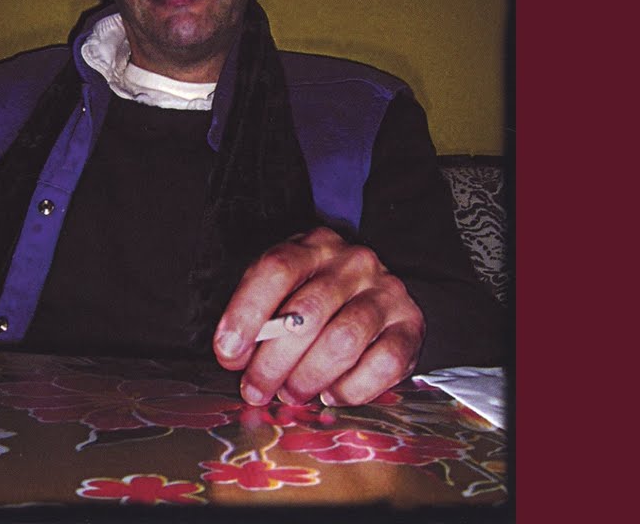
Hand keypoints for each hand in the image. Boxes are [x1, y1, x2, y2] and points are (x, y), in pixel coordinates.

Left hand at [212, 227, 424, 406]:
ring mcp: (386, 292)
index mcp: (313, 245)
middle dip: (272, 362)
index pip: (276, 269)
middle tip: (255, 390)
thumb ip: (260, 316)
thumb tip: (233, 355)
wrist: (377, 296)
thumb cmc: (317, 298)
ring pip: (342, 341)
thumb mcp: (284, 290)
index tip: (228, 352)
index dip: (246, 313)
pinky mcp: (411, 325)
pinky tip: (330, 394)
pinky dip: (351, 389)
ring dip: (308, 377)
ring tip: (291, 394)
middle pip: (306, 313)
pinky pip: (382, 364)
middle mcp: (353, 263)